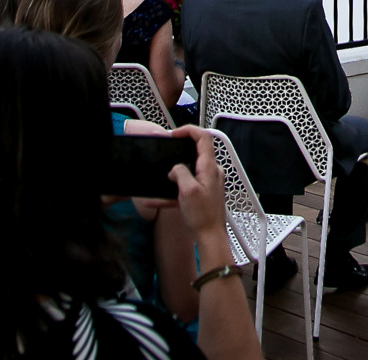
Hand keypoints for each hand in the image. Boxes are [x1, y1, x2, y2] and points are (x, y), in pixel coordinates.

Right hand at [127, 125, 227, 240]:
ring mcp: (207, 182)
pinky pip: (185, 187)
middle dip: (178, 152)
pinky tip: (156, 200)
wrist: (210, 237)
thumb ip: (180, 172)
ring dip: (174, 174)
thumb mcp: (187, 191)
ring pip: (188, 170)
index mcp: (209, 167)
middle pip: (196, 152)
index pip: (203, 138)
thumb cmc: (203, 216)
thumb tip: (175, 168)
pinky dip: (172, 191)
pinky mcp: (202, 193)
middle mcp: (211, 172)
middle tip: (166, 153)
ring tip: (161, 180)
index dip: (188, 131)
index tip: (173, 134)